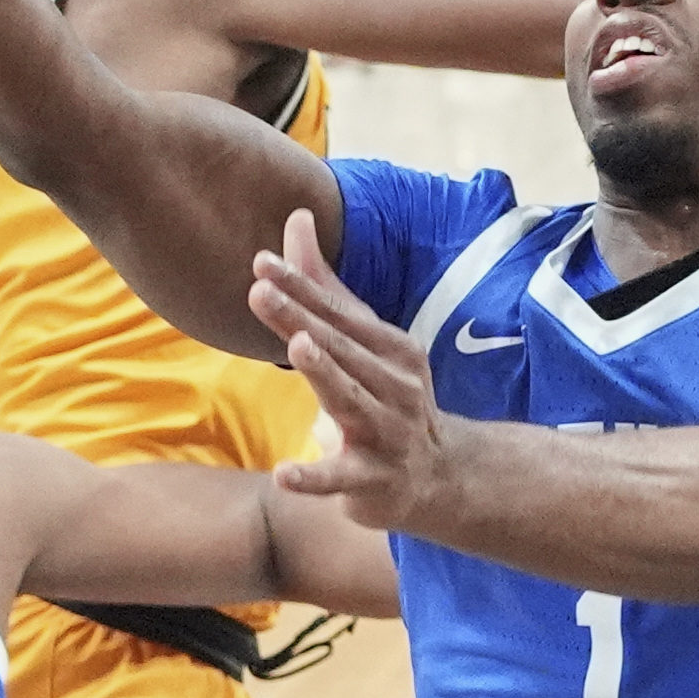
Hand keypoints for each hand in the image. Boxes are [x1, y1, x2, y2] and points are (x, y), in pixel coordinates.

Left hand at [252, 206, 457, 533]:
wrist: (439, 476)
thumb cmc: (388, 397)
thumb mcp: (362, 343)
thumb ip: (324, 287)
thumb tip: (297, 217)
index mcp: (392, 348)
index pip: (340, 313)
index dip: (302, 288)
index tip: (261, 263)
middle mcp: (394, 385)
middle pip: (341, 349)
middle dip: (302, 318)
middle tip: (260, 291)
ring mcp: (386, 433)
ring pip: (350, 400)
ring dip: (325, 374)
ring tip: (298, 348)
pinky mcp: (371, 480)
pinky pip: (339, 478)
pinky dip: (313, 477)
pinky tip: (284, 474)